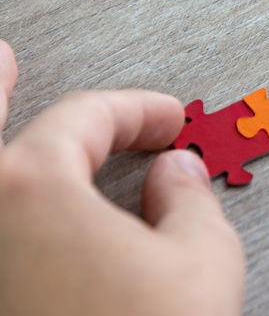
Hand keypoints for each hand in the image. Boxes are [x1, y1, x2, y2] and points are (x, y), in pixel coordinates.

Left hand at [0, 41, 244, 315]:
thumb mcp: (202, 257)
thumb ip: (190, 198)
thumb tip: (179, 175)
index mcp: (29, 191)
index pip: (82, 119)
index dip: (136, 109)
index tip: (169, 118)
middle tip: (3, 58)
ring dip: (6, 153)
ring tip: (5, 111)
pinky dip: (9, 209)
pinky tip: (26, 217)